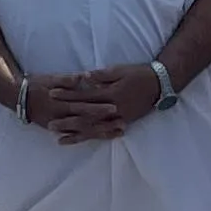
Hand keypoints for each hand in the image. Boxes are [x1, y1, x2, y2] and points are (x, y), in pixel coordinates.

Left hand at [23, 63, 161, 141]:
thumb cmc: (139, 74)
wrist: (160, 84)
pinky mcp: (124, 122)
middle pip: (86, 116)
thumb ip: (101, 75)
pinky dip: (92, 137)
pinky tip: (81, 140)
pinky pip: (105, 133)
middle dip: (67, 120)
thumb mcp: (120, 70)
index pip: (84, 95)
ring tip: (60, 139)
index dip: (67, 95)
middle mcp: (113, 109)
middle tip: (49, 124)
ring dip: (76, 134)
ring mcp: (119, 118)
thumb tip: (83, 78)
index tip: (52, 94)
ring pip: (94, 129)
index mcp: (111, 93)